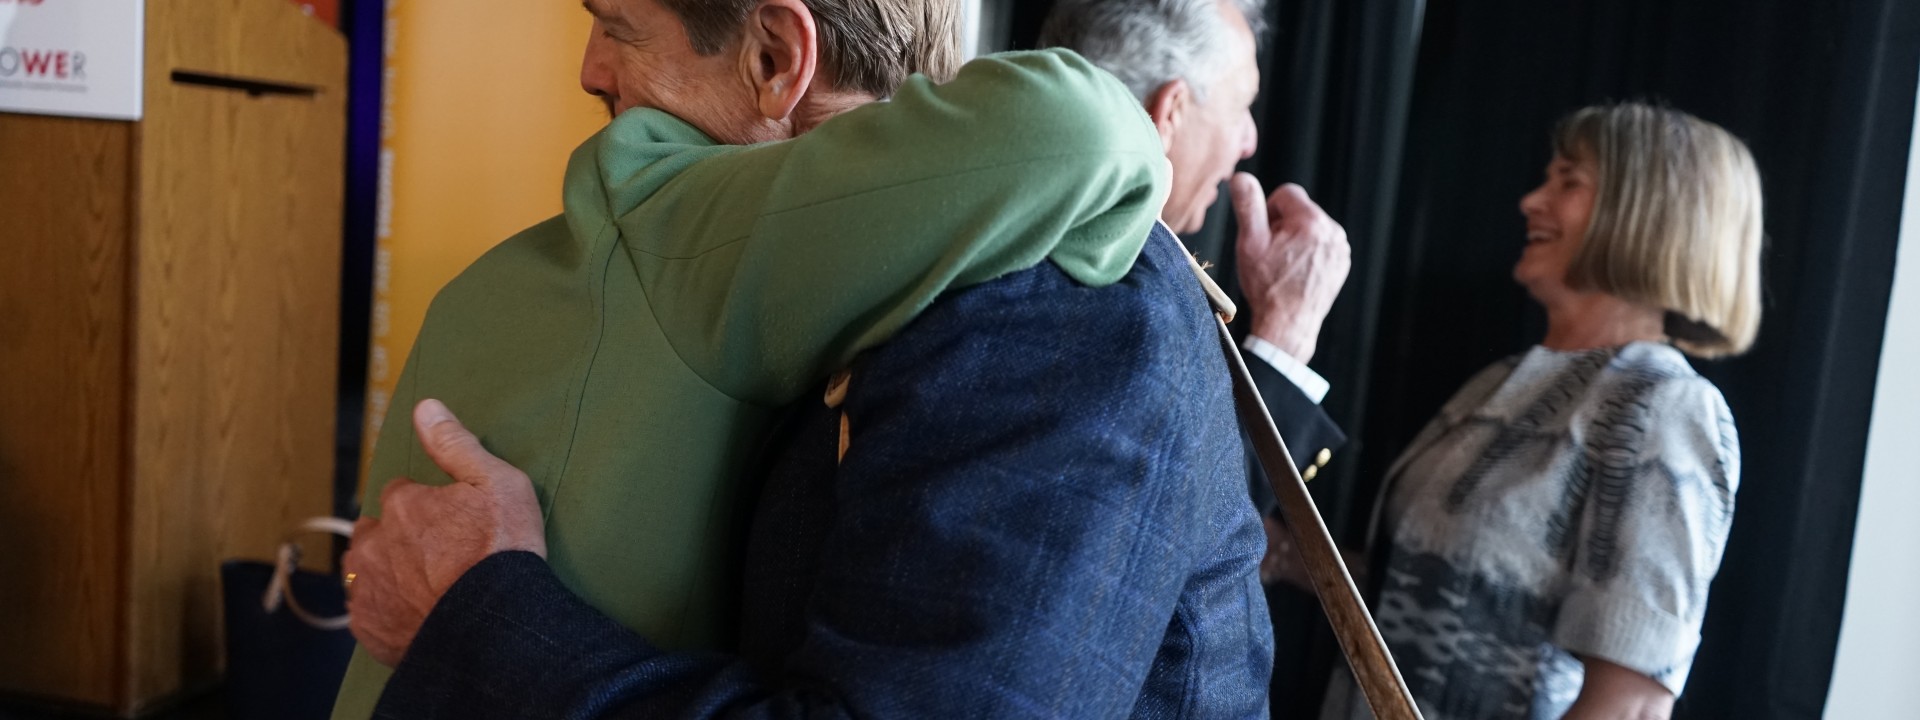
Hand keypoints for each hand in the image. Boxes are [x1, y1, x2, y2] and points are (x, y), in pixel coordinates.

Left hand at [344, 399, 546, 666]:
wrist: (497, 625)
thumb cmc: (502, 551)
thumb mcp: (496, 484)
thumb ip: (455, 445)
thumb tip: (425, 406)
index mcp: (401, 506)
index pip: (400, 494)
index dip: (424, 506)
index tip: (447, 521)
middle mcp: (372, 545)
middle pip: (375, 533)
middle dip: (395, 538)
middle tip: (435, 556)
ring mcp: (366, 590)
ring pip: (366, 572)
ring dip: (385, 574)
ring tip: (424, 587)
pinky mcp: (368, 629)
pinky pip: (370, 613)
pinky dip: (387, 612)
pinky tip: (418, 614)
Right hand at [1231, 173, 1350, 362]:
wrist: (1288, 325)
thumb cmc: (1267, 286)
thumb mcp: (1249, 243)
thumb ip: (1247, 205)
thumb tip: (1241, 177)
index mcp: (1310, 221)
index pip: (1286, 193)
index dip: (1268, 211)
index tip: (1264, 235)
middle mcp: (1332, 231)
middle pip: (1300, 211)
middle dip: (1283, 226)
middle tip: (1271, 253)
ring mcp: (1340, 248)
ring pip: (1310, 228)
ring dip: (1295, 239)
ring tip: (1283, 265)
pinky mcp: (1341, 262)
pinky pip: (1321, 245)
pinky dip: (1307, 253)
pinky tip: (1295, 273)